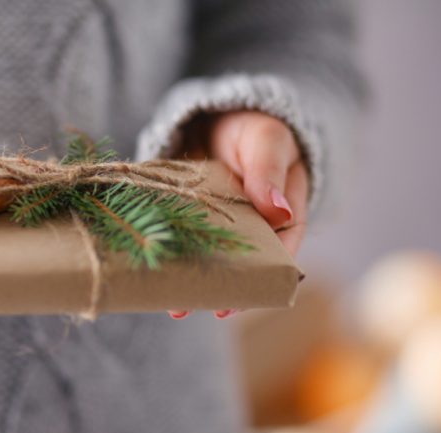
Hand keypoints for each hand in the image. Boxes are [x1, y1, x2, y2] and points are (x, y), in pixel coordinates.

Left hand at [167, 110, 307, 320]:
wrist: (217, 117)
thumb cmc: (253, 130)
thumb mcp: (266, 140)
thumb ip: (269, 171)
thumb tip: (278, 210)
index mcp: (282, 213)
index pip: (283, 248)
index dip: (269, 272)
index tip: (252, 292)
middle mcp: (251, 227)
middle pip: (244, 262)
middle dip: (228, 287)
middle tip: (212, 308)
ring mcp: (218, 227)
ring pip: (211, 258)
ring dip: (197, 281)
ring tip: (178, 306)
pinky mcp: (188, 219)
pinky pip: (181, 240)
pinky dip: (172, 256)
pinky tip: (157, 273)